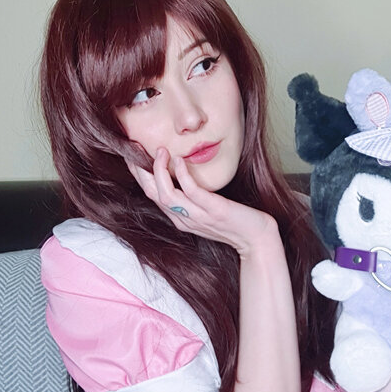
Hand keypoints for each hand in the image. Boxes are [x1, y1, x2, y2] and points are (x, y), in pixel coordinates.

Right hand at [127, 148, 275, 256]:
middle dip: (141, 173)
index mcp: (180, 219)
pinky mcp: (213, 210)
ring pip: (166, 195)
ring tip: (161, 152)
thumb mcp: (207, 211)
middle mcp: (184, 219)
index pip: (152, 196)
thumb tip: (183, 176)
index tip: (133, 159)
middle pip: (153, 195)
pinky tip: (179, 160)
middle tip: (135, 152)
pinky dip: (181, 174)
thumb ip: (193, 198)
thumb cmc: (235, 222)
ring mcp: (198, 216)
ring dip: (159, 171)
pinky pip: (191, 191)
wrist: (257, 239)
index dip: (140, 177)